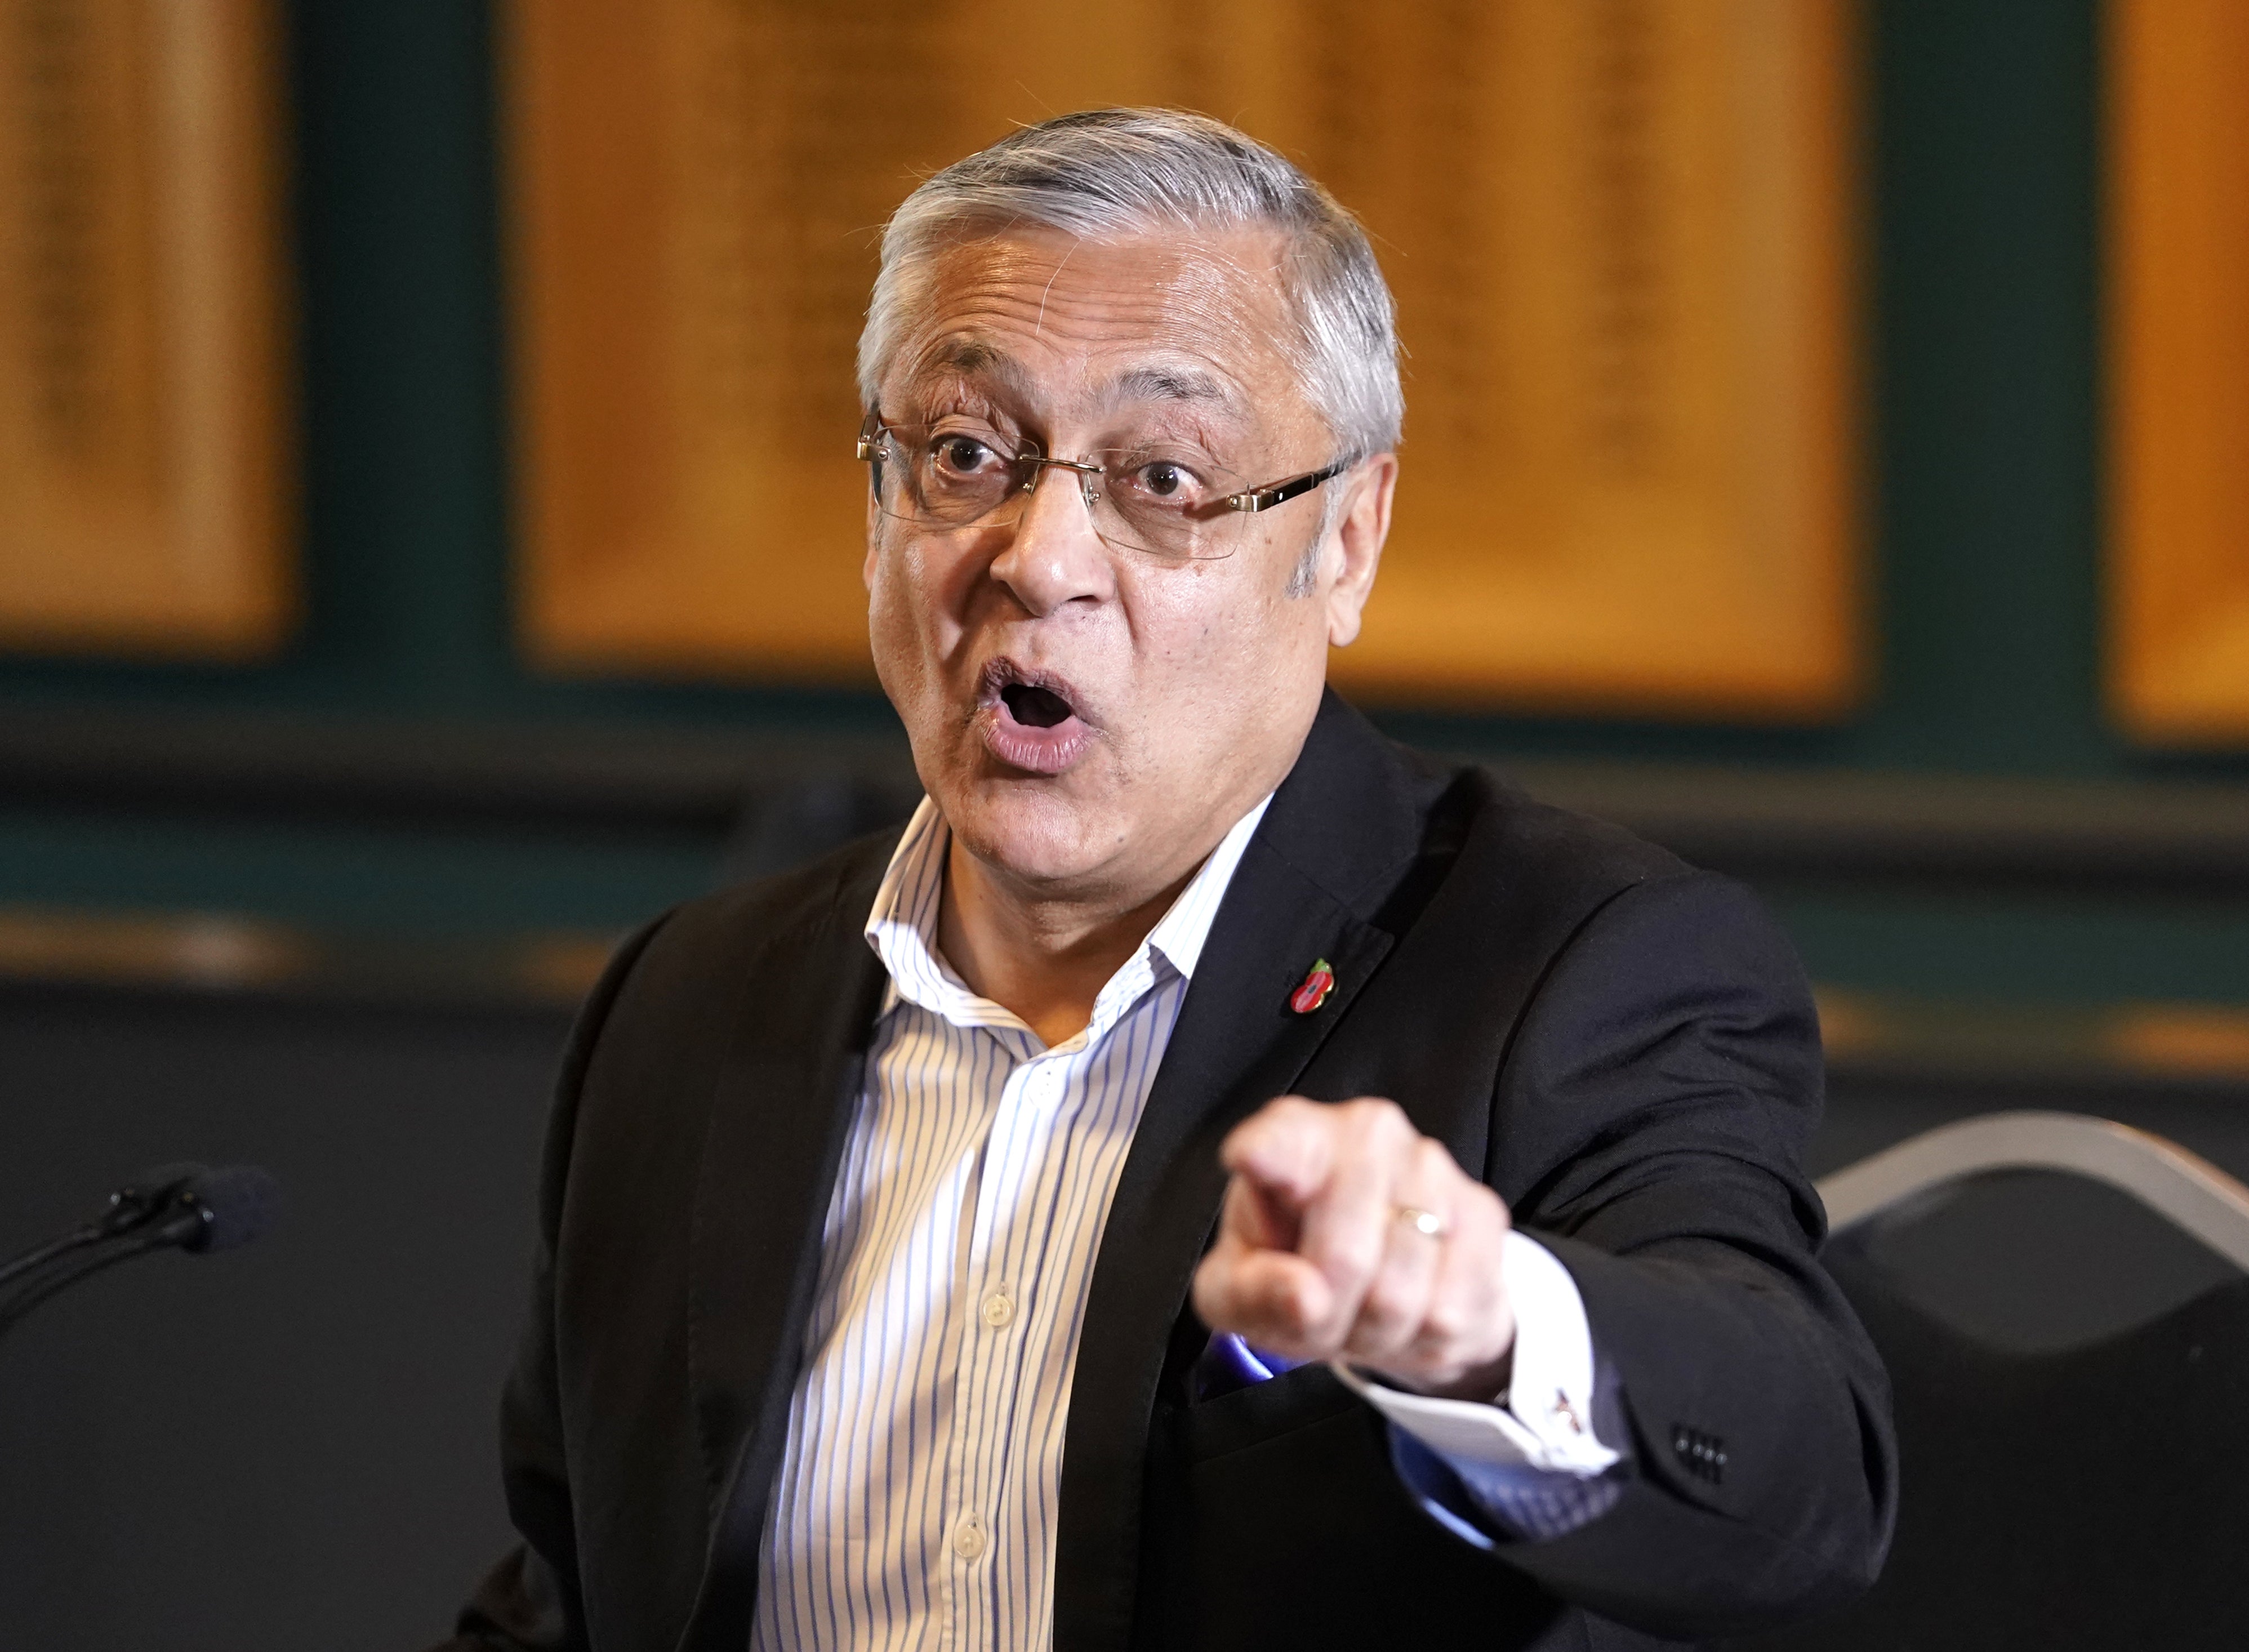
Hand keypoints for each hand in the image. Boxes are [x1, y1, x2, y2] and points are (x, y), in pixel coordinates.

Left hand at [1190, 1096, 1516, 1400]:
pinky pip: (1447, 1312)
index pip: (1277, 1141)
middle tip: (1321, 1313)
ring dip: (1372, 1332)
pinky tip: (1406, 1314)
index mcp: (1291, 1137)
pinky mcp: (1482, 1212)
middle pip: (1344, 1258)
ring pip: (1397, 1295)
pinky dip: (1419, 1339)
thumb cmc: (1297, 1269)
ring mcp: (1431, 1166)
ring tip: (1359, 1313)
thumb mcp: (1241, 1291)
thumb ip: (1251, 1293)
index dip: (1264, 1154)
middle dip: (1328, 1316)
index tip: (1249, 1158)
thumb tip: (1305, 1295)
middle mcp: (1366, 1133)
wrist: (1382, 1284)